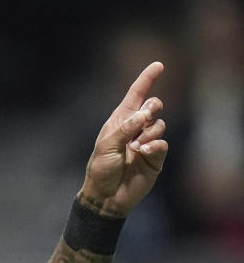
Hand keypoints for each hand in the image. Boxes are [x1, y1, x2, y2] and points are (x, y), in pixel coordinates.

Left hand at [79, 61, 167, 216]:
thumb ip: (124, 129)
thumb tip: (143, 115)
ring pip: (160, 125)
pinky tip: (143, 153)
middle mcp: (136, 129)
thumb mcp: (106, 147)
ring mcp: (146, 142)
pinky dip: (155, 145)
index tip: (158, 65)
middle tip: (144, 118)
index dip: (147, 79)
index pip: (136, 95)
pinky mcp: (155, 157)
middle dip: (152, 107)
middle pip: (154, 105)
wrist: (106, 197)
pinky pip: (162, 143)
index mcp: (121, 121)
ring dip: (148, 133)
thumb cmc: (101, 170)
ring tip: (135, 148)